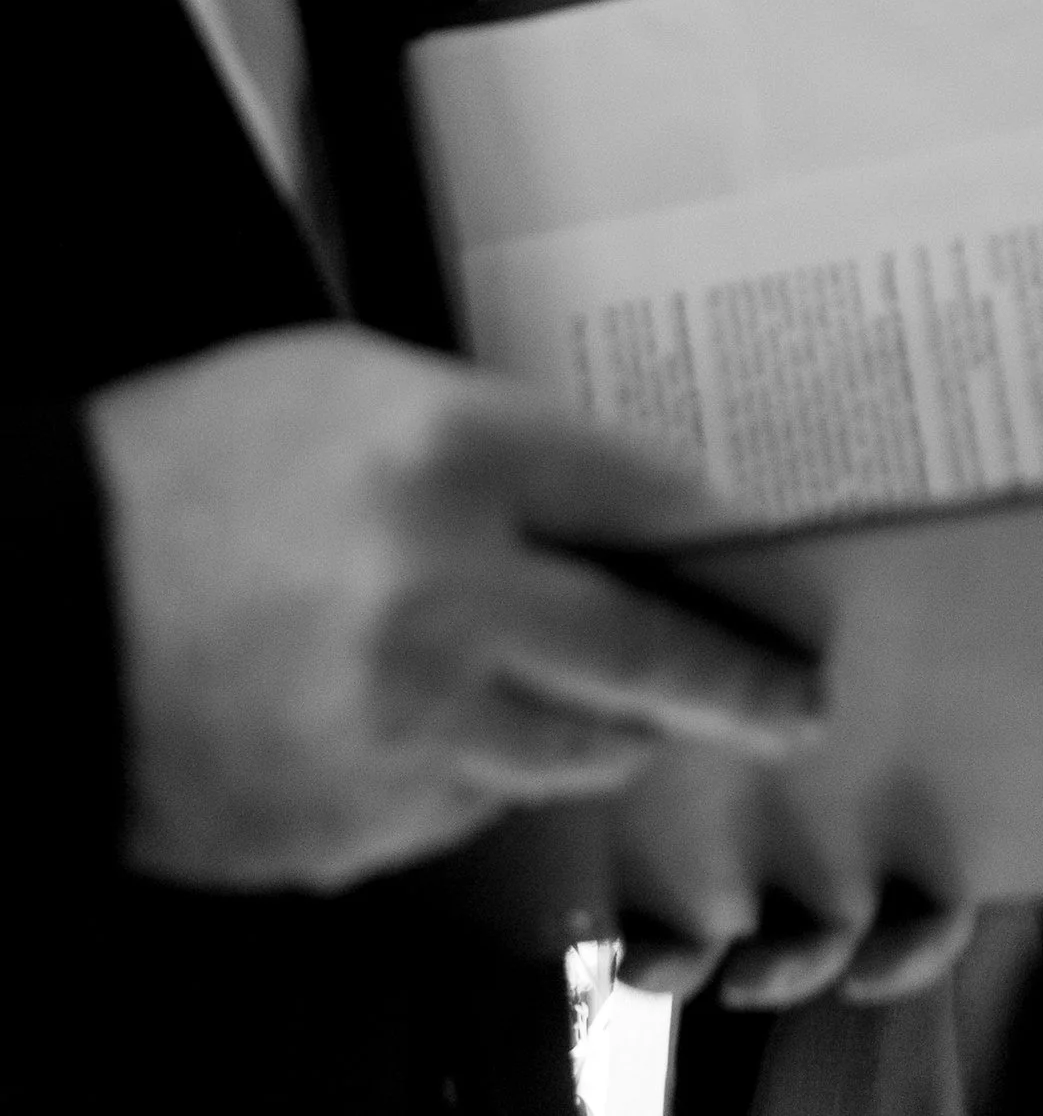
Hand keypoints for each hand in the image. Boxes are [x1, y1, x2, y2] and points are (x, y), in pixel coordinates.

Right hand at [86, 325, 827, 895]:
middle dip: (740, 686)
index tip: (776, 569)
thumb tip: (613, 512)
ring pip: (571, 751)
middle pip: (648, 655)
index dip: (724, 539)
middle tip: (796, 701)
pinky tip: (480, 736)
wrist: (22, 600)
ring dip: (619, 734)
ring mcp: (401, 727)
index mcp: (455, 458)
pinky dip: (493, 774)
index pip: (651, 500)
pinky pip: (469, 807)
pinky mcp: (349, 824)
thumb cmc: (185, 465)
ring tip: (648, 719)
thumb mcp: (352, 386)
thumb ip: (494, 441)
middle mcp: (449, 596)